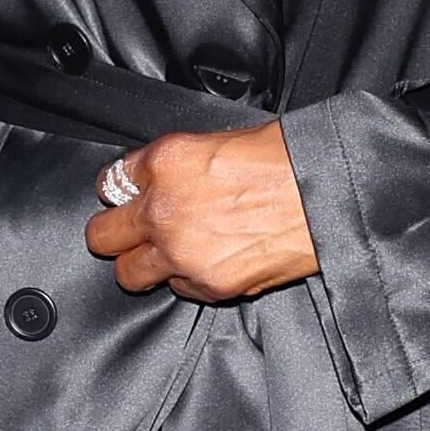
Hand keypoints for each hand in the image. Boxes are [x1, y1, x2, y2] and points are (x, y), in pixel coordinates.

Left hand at [86, 123, 317, 302]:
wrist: (327, 195)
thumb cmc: (286, 161)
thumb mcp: (218, 141)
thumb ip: (177, 166)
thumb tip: (160, 181)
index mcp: (164, 163)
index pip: (111, 182)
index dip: (123, 191)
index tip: (131, 196)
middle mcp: (164, 210)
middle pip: (102, 235)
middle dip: (115, 233)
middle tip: (130, 233)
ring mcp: (182, 253)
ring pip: (128, 273)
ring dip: (142, 264)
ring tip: (165, 255)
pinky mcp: (208, 285)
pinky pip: (178, 289)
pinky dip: (187, 279)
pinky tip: (210, 261)